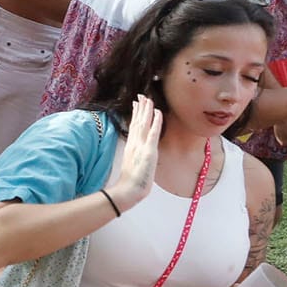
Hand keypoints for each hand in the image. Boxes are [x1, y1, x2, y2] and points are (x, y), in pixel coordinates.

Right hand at [104, 94, 161, 210]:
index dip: (135, 114)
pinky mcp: (148, 151)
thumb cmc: (130, 182)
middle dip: (140, 108)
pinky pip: (153, 133)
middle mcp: (135, 143)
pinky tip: (158, 113)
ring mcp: (141, 146)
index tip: (136, 104)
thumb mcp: (132, 166)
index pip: (134, 126)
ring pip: (144, 124)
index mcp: (131, 146)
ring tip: (148, 99)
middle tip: (141, 96)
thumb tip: (137, 155)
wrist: (128, 190)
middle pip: (138, 122)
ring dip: (147, 111)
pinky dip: (156, 122)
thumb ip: (135, 157)